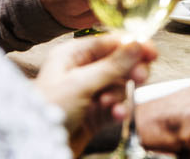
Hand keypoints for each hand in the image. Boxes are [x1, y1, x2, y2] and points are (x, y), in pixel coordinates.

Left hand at [33, 35, 156, 152]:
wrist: (37, 146)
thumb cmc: (47, 110)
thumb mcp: (81, 83)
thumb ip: (113, 64)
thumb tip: (137, 44)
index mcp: (73, 55)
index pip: (110, 42)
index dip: (133, 46)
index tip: (152, 52)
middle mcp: (81, 71)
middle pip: (119, 63)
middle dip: (130, 72)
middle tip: (140, 77)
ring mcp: (89, 92)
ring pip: (120, 85)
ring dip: (119, 95)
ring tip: (110, 104)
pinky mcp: (95, 112)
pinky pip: (116, 105)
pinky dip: (118, 109)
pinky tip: (115, 115)